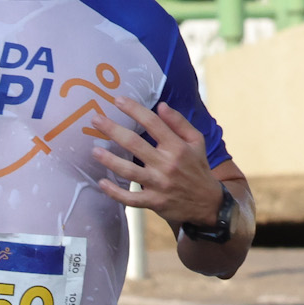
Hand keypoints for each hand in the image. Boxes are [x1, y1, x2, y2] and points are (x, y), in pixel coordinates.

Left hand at [90, 102, 224, 229]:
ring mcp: (159, 185)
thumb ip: (179, 123)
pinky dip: (115, 192)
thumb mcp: (197, 142)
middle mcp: (166, 164)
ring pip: (129, 171)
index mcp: (177, 147)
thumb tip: (161, 106)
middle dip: (113, 130)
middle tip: (95, 119)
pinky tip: (101, 182)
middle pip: (134, 144)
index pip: (152, 123)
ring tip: (94, 150)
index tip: (118, 100)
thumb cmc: (198, 169)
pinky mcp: (154, 202)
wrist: (208, 204)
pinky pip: (130, 198)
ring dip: (110, 160)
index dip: (134, 110)